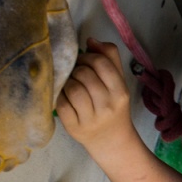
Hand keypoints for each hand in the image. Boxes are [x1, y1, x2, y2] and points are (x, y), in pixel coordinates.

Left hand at [56, 39, 136, 158]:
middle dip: (77, 69)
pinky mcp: (74, 128)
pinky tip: (65, 96)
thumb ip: (109, 58)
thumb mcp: (119, 82)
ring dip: (68, 82)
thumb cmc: (114, 107)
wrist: (112, 141)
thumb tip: (90, 39)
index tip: (84, 60)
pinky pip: (61, 104)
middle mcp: (107, 105)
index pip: (102, 64)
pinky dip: (60, 96)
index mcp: (120, 91)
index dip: (88, 57)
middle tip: (76, 73)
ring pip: (72, 88)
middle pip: (85, 74)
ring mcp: (90, 118)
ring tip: (71, 84)